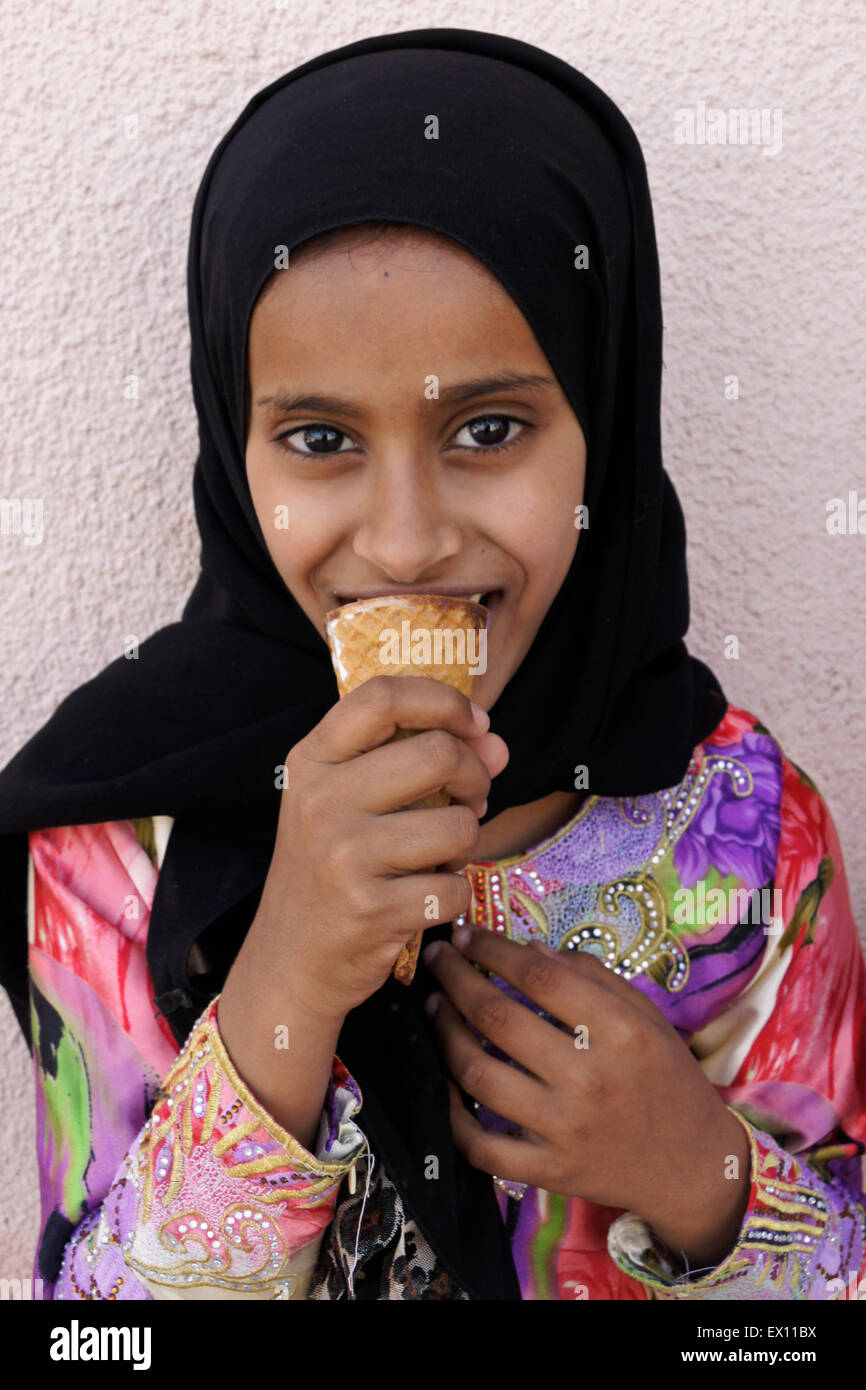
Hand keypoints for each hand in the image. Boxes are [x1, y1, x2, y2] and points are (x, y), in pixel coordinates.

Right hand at [236, 674, 507, 1024]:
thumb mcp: (349, 805)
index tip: (473, 723)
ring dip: (466, 842)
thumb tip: (496, 746)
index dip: (442, 700)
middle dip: (475, 777)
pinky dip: (454, 894)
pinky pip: (455, 887)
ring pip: (458, 825)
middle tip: (469, 800)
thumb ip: (418, 764)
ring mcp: (344, 856)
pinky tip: (426, 898)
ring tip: (440, 856)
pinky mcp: (371, 909)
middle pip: (438, 753)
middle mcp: (322, 801)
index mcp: (312, 762)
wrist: (288, 963)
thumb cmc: (327, 872)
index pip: (382, 696)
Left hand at [423, 929, 751, 1267]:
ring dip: (445, 1035)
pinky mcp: (548, 1171)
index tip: (465, 935)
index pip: (537, 976)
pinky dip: (450, 1113)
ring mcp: (564, 1129)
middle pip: (498, 1018)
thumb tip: (527, 946)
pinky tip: (442, 1081)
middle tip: (438, 961)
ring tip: (436, 1008)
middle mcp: (589, 1078)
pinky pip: (479, 1145)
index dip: (491, 948)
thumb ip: (591, 977)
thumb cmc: (667, 1077)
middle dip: (456, 980)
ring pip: (477, 1075)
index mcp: (619, 1032)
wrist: (692, 1166)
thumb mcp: (645, 1016)